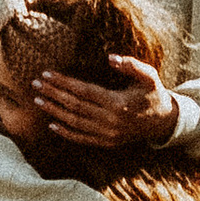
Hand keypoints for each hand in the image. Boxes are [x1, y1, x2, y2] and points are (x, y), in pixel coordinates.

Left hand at [33, 52, 179, 146]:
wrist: (165, 121)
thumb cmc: (154, 93)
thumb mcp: (148, 75)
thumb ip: (131, 65)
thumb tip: (111, 57)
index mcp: (118, 103)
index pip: (83, 91)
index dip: (64, 82)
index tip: (47, 74)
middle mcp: (110, 121)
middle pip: (75, 106)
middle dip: (53, 94)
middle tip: (35, 84)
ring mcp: (108, 134)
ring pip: (75, 122)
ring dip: (55, 112)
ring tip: (38, 101)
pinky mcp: (107, 143)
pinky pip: (82, 138)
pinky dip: (66, 133)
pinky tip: (52, 125)